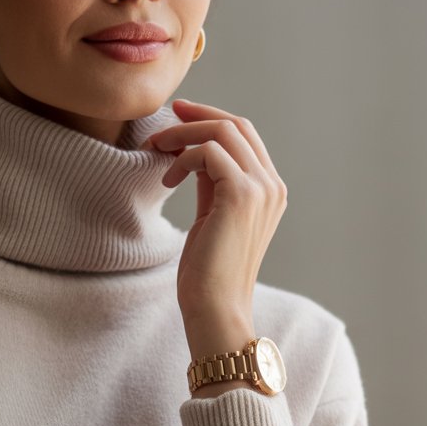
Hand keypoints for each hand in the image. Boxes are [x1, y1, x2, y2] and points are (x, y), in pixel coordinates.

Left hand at [145, 99, 287, 330]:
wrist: (216, 309)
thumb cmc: (208, 275)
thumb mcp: (212, 220)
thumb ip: (212, 186)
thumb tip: (195, 156)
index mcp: (269, 191)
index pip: (245, 136)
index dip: (210, 120)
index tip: (178, 116)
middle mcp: (271, 186)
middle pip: (237, 125)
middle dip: (197, 116)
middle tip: (164, 119)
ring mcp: (261, 189)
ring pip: (223, 132)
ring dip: (183, 134)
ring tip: (155, 148)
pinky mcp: (241, 196)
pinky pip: (209, 153)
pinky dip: (183, 158)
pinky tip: (167, 181)